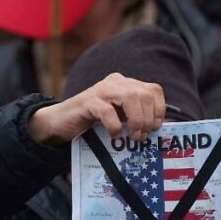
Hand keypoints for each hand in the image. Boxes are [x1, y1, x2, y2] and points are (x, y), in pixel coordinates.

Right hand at [27, 73, 165, 146]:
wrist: (61, 123)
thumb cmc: (93, 123)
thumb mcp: (119, 118)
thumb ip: (136, 118)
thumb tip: (157, 129)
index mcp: (125, 84)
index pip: (153, 90)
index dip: (159, 109)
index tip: (155, 127)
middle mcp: (115, 83)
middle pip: (144, 94)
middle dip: (148, 118)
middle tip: (141, 136)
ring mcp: (101, 90)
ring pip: (130, 98)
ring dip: (136, 120)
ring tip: (133, 137)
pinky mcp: (87, 101)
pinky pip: (107, 111)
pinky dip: (114, 125)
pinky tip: (113, 134)